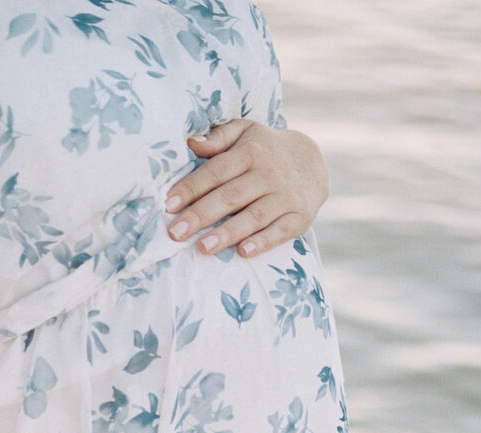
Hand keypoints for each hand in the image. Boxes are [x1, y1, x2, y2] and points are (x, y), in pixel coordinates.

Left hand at [165, 120, 328, 259]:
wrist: (312, 162)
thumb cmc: (265, 149)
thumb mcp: (246, 133)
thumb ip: (219, 137)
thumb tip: (191, 141)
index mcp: (250, 152)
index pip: (216, 171)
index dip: (192, 188)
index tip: (169, 205)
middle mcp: (267, 174)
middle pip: (231, 196)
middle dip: (202, 215)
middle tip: (176, 233)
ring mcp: (284, 197)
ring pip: (253, 216)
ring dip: (228, 233)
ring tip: (203, 247)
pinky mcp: (299, 216)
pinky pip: (280, 231)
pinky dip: (263, 242)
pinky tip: (244, 252)